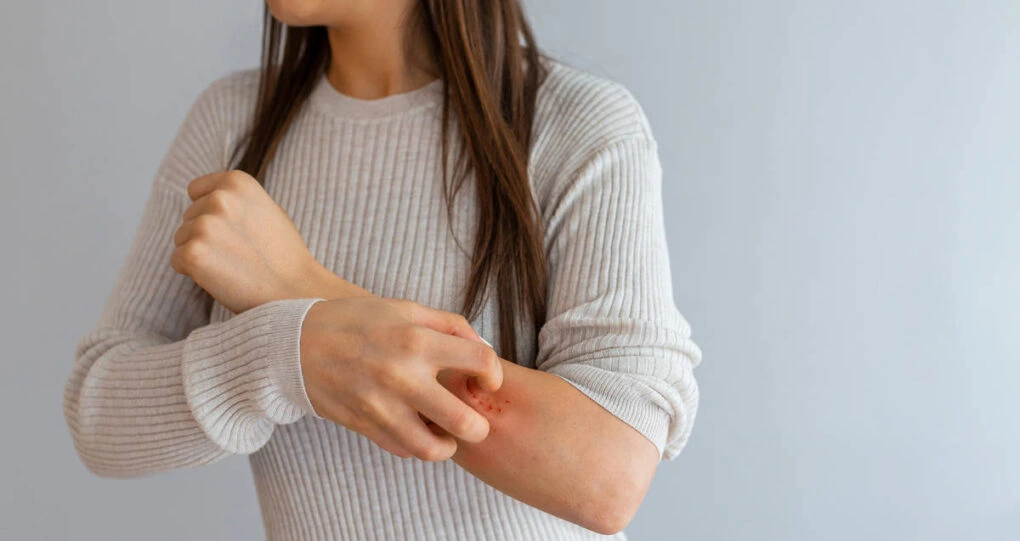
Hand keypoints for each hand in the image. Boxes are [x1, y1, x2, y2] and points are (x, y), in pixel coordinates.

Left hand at [171, 170, 333, 312]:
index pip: (196, 190)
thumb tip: (207, 198)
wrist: (296, 292)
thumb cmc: (285, 255)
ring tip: (234, 265)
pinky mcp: (193, 253)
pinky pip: (178, 260)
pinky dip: (194, 272)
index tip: (232, 230)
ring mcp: (205, 226)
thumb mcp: (267, 209)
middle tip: (240, 253)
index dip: (211, 212)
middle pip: (189, 216)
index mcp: (237, 182)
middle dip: (206, 234)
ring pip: (181, 238)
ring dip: (201, 253)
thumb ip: (237, 200)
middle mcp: (219, 198)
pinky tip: (222, 277)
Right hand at [300, 296, 501, 460]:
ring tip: (445, 431)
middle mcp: (402, 378)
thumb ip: (449, 325)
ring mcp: (381, 407)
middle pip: (464, 422)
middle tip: (474, 418)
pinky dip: (416, 444)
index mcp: (417, 341)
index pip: (480, 363)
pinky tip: (416, 427)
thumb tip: (483, 347)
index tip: (487, 380)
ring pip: (433, 450)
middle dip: (479, 425)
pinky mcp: (364, 426)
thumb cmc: (355, 320)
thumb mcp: (404, 308)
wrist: (295, 343)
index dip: (493, 374)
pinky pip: (403, 450)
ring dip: (448, 445)